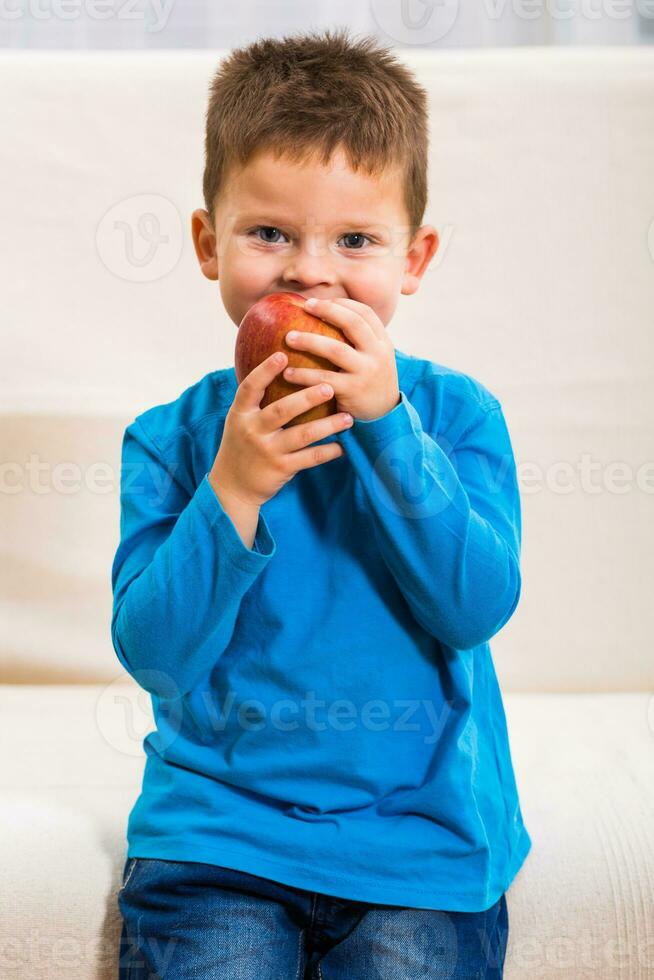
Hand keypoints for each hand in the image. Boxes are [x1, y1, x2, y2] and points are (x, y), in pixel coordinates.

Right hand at [209, 352, 352, 507]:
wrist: (233, 487)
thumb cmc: (241, 446)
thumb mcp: (239, 421)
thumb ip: (255, 400)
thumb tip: (277, 366)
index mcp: (240, 414)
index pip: (250, 387)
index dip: (265, 371)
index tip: (282, 355)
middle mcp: (253, 430)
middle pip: (282, 410)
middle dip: (307, 398)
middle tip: (329, 386)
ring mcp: (267, 450)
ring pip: (302, 435)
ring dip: (327, 425)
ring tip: (347, 418)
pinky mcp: (281, 468)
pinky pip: (309, 458)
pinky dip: (327, 452)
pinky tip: (342, 446)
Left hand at [282, 298, 400, 421]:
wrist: (385, 416)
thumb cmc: (371, 382)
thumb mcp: (375, 358)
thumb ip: (360, 340)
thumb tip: (328, 314)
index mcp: (383, 342)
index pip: (365, 313)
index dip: (342, 304)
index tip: (320, 302)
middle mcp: (377, 354)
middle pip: (353, 324)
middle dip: (327, 311)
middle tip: (305, 306)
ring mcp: (366, 372)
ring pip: (336, 350)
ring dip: (310, 341)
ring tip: (289, 337)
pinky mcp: (353, 391)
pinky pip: (325, 379)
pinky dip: (304, 375)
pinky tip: (288, 373)